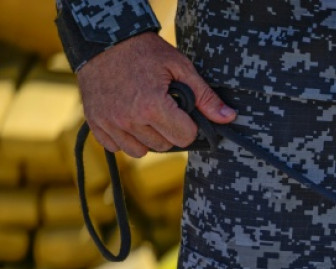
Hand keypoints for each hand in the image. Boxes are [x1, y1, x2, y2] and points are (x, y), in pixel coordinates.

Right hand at [76, 32, 235, 156]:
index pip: (184, 137)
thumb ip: (205, 96)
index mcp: (152, 105)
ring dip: (148, 137)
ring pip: (141, 150)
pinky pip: (117, 147)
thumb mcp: (180, 67)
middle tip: (163, 107)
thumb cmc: (145, 51)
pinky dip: (126, 138)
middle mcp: (129, 119)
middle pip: (164, 145)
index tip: (183, 111)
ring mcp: (110, 123)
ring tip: (146, 113)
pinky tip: (129, 118)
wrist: (103, 39)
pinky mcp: (96, 123)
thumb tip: (228, 117)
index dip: (189, 125)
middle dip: (169, 130)